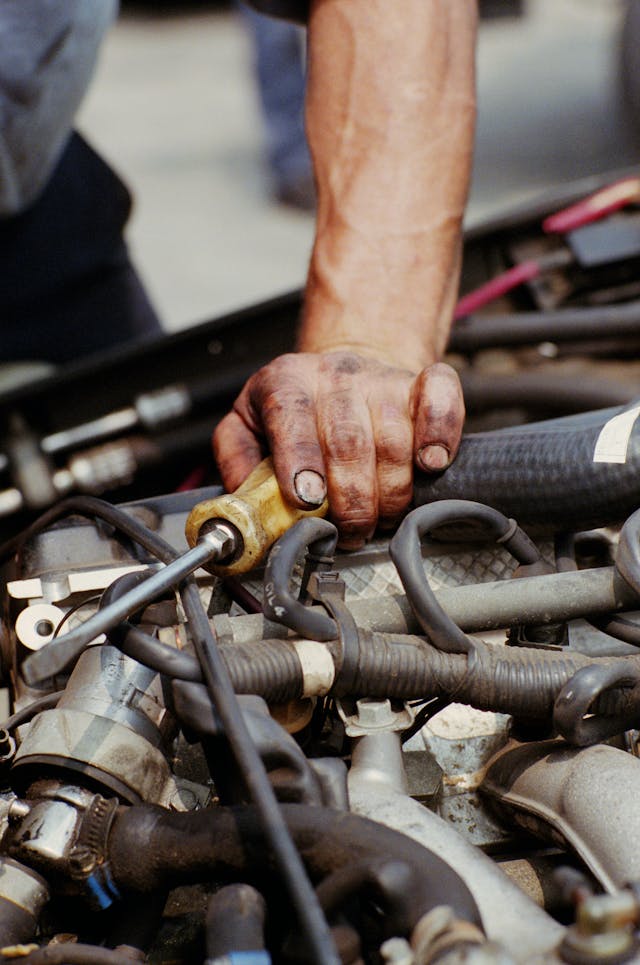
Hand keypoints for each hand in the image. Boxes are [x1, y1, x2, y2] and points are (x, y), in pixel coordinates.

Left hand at [213, 351, 463, 547]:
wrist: (340, 372)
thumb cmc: (294, 412)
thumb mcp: (247, 427)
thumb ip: (237, 462)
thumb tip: (242, 507)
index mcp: (285, 382)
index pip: (291, 415)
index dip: (300, 460)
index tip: (308, 500)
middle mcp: (334, 375)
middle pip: (348, 441)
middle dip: (351, 500)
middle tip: (349, 532)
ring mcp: (380, 378)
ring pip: (394, 437)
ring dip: (391, 491)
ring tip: (381, 518)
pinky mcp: (420, 382)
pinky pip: (441, 398)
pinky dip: (441, 434)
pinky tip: (431, 465)